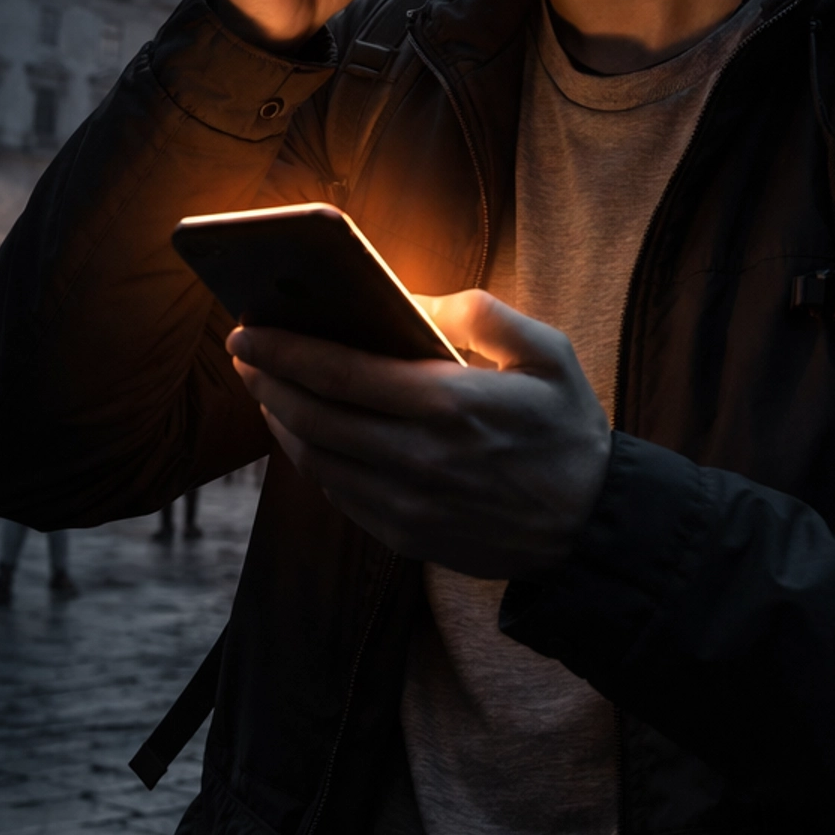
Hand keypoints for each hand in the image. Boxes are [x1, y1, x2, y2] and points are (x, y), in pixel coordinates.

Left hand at [227, 292, 611, 577]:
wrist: (590, 526)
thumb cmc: (567, 430)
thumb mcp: (547, 353)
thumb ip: (482, 314)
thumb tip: (413, 298)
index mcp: (450, 403)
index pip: (339, 371)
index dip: (283, 349)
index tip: (247, 330)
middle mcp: (419, 457)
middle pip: (313, 416)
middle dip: (267, 381)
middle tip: (243, 354)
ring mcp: (408, 503)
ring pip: (317, 459)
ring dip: (282, 422)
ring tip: (268, 390)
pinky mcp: (405, 536)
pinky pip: (338, 495)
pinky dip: (313, 461)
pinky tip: (307, 436)